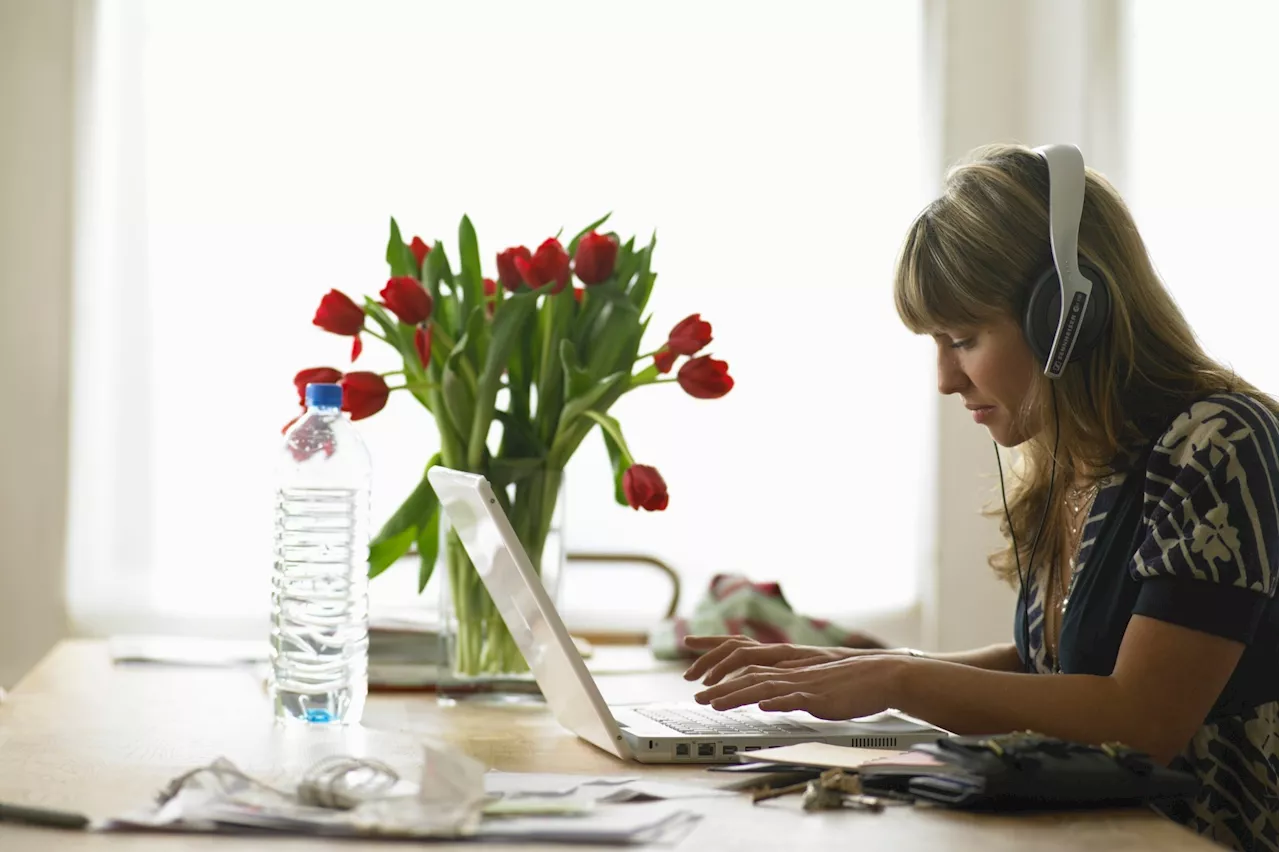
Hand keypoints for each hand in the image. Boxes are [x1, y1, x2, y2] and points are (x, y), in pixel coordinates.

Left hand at [691, 654, 902, 719]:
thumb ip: (788, 686)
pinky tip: (762, 705)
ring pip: (763, 686)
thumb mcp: (811, 682)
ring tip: (714, 704)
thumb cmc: (848, 683)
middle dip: (719, 684)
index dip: (718, 656)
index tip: (694, 658)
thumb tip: (765, 695)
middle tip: (694, 695)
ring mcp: (803, 683)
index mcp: (787, 666)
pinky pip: (794, 698)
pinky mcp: (819, 697)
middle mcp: (790, 671)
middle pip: (748, 674)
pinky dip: (776, 700)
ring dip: (737, 695)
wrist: (880, 676)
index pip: (745, 656)